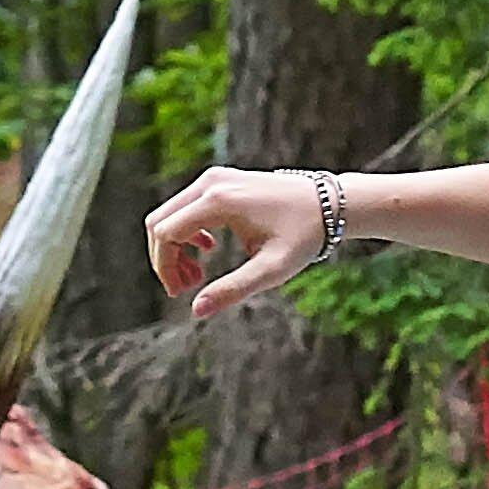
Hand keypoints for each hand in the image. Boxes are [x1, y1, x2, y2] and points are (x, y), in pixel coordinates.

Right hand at [146, 168, 322, 316]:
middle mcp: (211, 183)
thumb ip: (233, 289)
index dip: (165, 266)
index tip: (180, 293)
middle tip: (185, 288)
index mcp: (218, 201)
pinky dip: (186, 232)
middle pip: (160, 221)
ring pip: (170, 214)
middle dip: (164, 259)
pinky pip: (186, 206)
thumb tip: (196, 310)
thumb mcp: (272, 269)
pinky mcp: (221, 180)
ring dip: (174, 247)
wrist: (329, 203)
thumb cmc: (304, 235)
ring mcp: (215, 178)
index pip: (166, 233)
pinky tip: (207, 250)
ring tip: (196, 276)